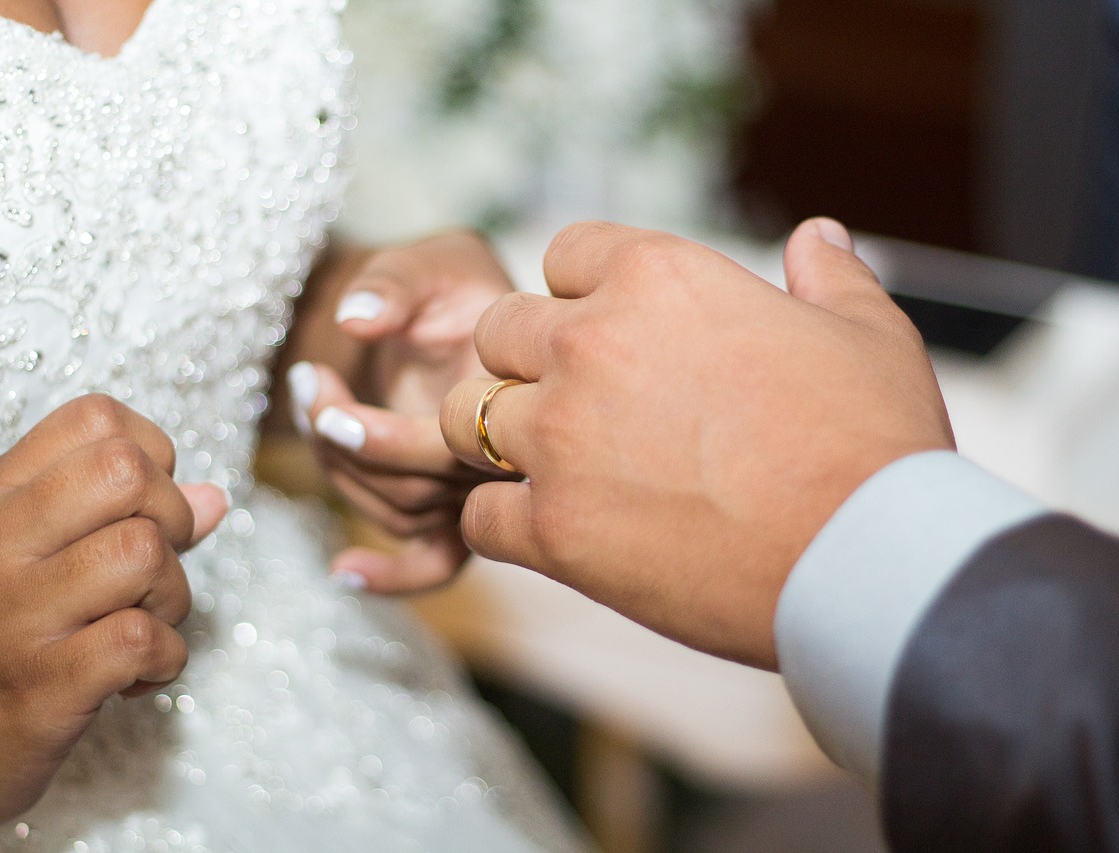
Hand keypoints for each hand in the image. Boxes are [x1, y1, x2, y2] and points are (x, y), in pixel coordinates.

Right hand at [0, 395, 226, 850]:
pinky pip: (142, 640)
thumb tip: (214, 498)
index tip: (141, 509)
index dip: (152, 455)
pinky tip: (135, 678)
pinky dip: (165, 660)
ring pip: (144, 554)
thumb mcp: (29, 555)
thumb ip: (119, 515)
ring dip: (172, 597)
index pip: (97, 418)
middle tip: (151, 570)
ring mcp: (16, 616)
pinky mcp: (42, 686)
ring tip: (141, 626)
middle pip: (128, 473)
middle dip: (172, 519)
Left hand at [287, 231, 516, 591]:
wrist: (442, 306)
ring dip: (337, 468)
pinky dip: (392, 577)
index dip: (379, 436)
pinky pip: (436, 563)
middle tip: (304, 382)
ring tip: (309, 395)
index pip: (452, 446)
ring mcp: (482, 487)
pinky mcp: (456, 509)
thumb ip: (394, 283)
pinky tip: (343, 570)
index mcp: (517, 394)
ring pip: (401, 513)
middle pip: (419, 489)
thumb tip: (357, 318)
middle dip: (343, 444)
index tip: (317, 385)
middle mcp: (510, 453)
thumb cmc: (443, 283)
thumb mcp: (425, 261)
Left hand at [440, 218, 954, 668]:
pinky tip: (553, 532)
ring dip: (500, 438)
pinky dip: (504, 522)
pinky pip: (477, 512)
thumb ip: (827, 275)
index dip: (582, 293)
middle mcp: (590, 344)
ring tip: (556, 470)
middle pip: (498, 331)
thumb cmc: (876, 443)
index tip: (613, 335)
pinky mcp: (551, 529)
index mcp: (657, 278)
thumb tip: (818, 234)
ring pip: (467, 414)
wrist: (871, 562)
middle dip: (527, 363)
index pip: (565, 254)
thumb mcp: (868, 333)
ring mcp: (561, 437)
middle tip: (580, 408)